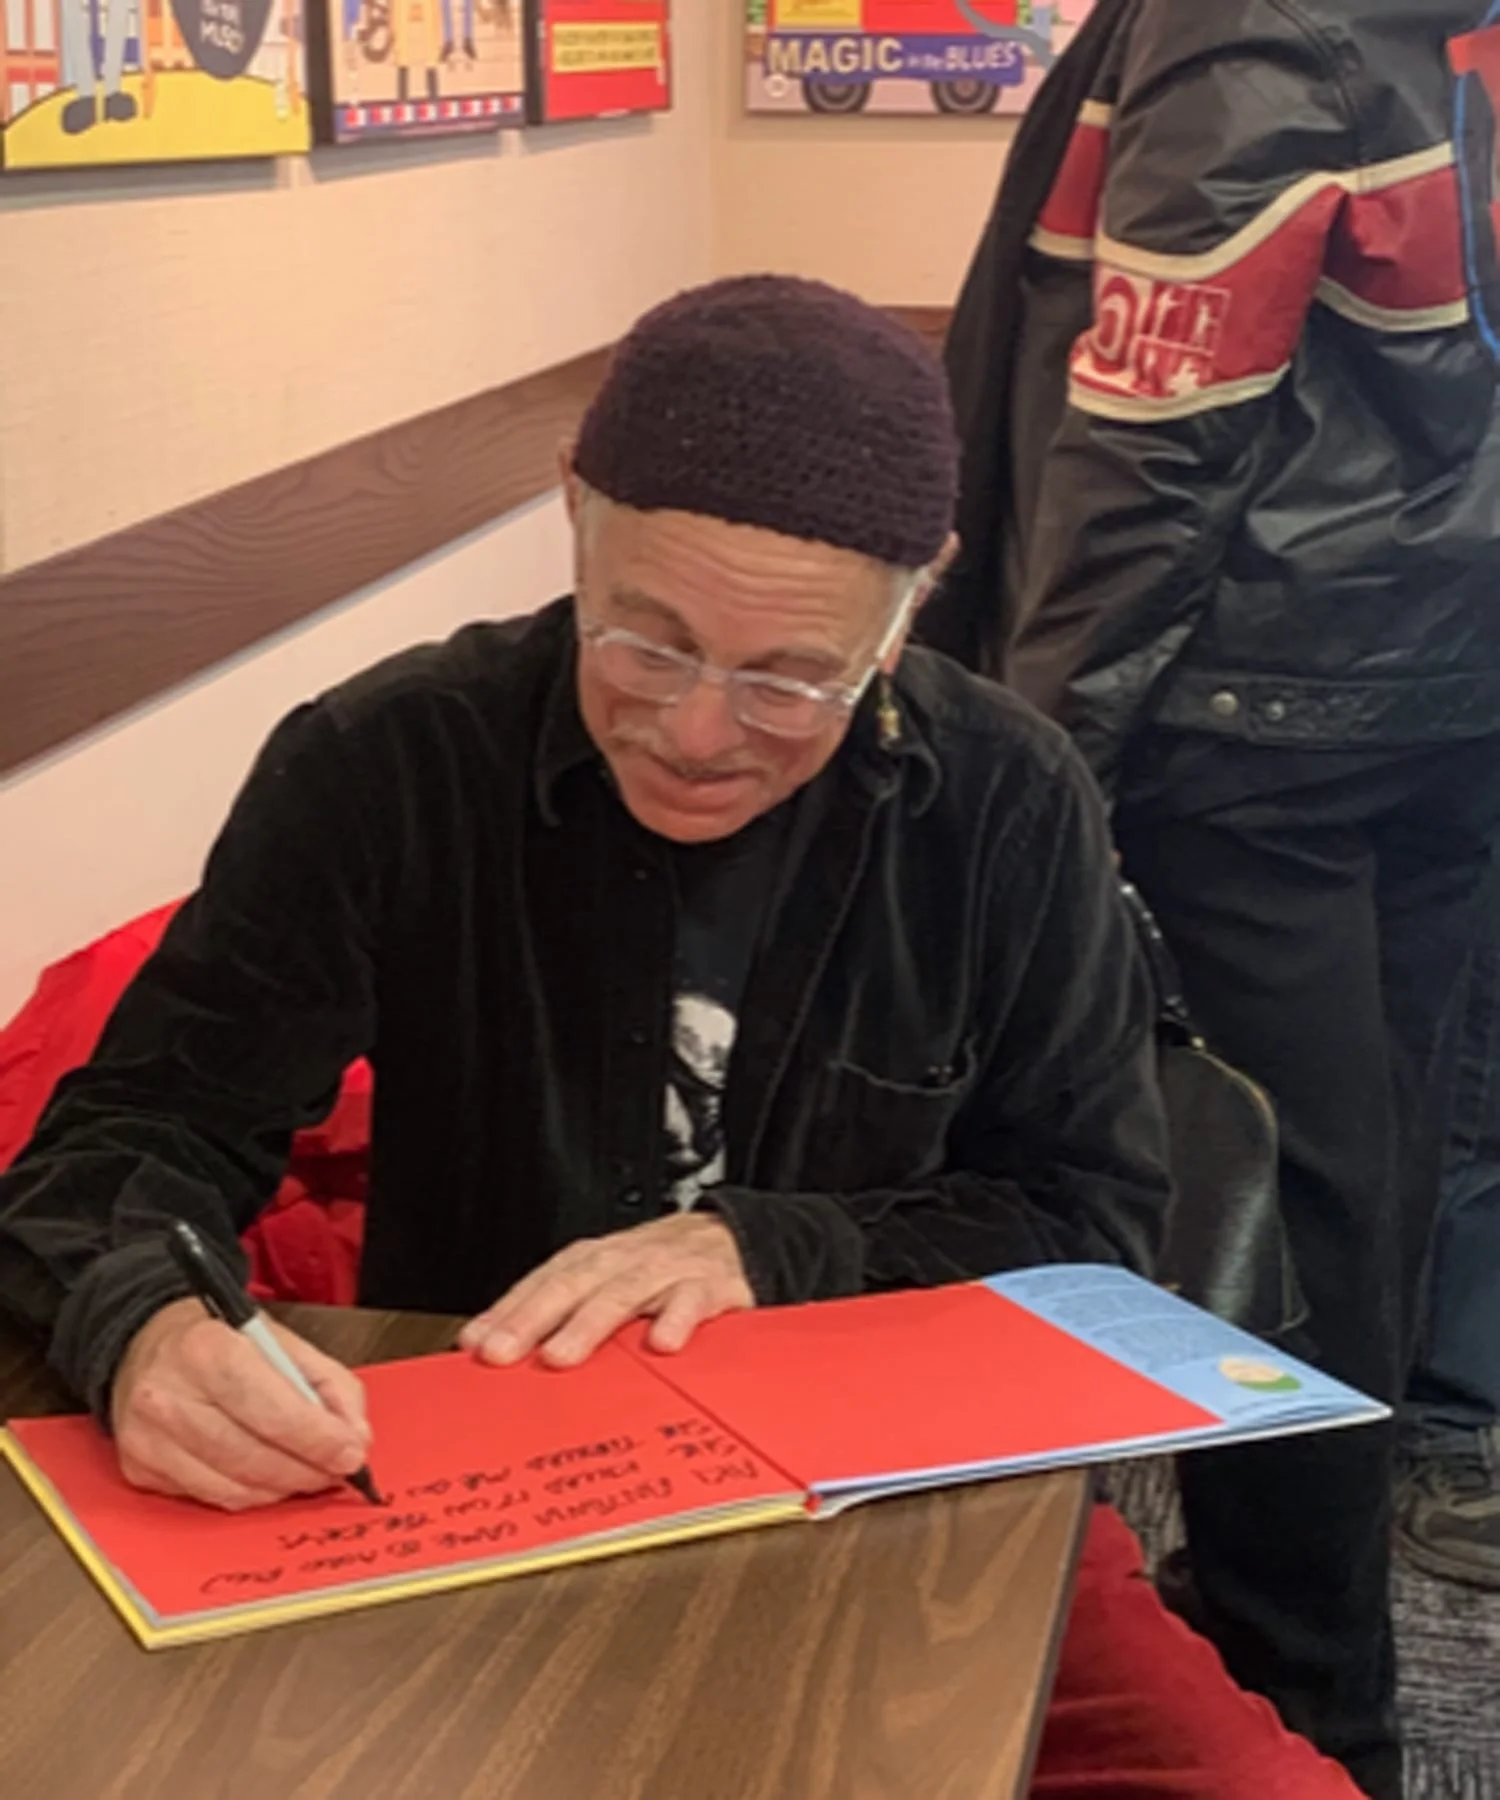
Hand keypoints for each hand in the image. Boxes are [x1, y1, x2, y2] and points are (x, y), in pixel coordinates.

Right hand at [111, 1298, 371, 1511]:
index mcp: (207, 1350)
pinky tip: (268, 1479)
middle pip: (252, 1455)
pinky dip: (250, 1494)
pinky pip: (210, 1497)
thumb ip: (328, 1385)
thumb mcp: (281, 1341)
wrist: (145, 1343)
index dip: (317, 1438)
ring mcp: (149, 1438)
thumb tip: (355, 1438)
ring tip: (308, 1474)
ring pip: (233, 1486)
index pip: (271, 1408)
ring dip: (283, 1488)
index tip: (352, 1454)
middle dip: (306, 1470)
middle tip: (338, 1470)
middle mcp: (169, 1396)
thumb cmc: (220, 1341)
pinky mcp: (141, 1468)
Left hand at [458, 1213, 752, 1368]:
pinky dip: (678, 1319)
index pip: (542, 1282)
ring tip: (560, 1355)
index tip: (474, 1344)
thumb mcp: (608, 1280)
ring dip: (590, 1324)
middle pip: (573, 1285)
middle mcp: (625, 1261)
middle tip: (502, 1353)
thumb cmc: (658, 1269)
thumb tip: (496, 1349)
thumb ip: (561, 1310)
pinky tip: (662, 1343)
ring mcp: (667, 1272)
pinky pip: (694, 1301)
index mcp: (595, 1260)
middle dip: (533, 1319)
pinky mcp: (712, 1286)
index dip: (508, 1311)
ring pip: (624, 1293)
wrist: (732, 1238)